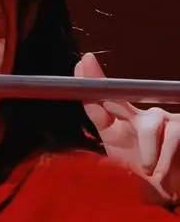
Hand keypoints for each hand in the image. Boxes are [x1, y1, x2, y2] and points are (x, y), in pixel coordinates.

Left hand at [76, 53, 179, 202]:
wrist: (170, 194)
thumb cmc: (143, 180)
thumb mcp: (119, 170)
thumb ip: (103, 161)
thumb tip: (85, 157)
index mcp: (117, 126)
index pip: (100, 100)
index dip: (91, 80)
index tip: (84, 62)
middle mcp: (138, 117)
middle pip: (120, 99)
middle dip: (106, 92)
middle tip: (93, 85)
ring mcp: (162, 119)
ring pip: (149, 124)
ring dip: (148, 151)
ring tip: (149, 170)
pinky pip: (172, 133)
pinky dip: (164, 156)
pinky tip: (161, 172)